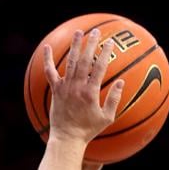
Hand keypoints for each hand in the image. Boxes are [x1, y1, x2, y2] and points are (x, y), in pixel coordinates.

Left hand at [43, 29, 124, 143]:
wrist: (67, 138)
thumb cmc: (88, 130)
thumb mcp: (107, 118)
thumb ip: (114, 99)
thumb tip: (122, 82)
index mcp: (91, 93)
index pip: (99, 67)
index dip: (105, 53)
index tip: (110, 42)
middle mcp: (77, 87)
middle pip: (85, 60)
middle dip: (91, 44)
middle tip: (96, 31)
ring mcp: (65, 87)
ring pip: (70, 62)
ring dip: (74, 46)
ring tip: (78, 32)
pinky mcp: (55, 90)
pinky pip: (49, 72)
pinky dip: (47, 59)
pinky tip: (47, 47)